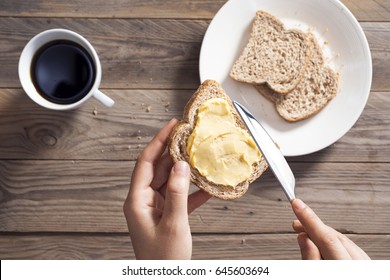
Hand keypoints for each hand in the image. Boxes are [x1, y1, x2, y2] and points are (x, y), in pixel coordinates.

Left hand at [123, 119, 210, 259]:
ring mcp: (156, 208)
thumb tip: (181, 165)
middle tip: (188, 136)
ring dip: (184, 170)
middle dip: (173, 152)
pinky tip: (206, 185)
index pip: (146, 162)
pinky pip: (179, 196)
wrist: (165, 279)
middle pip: (158, 168)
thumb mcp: (173, 224)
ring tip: (198, 155)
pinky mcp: (168, 215)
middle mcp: (144, 201)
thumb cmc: (163, 259)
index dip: (158, 141)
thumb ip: (177, 193)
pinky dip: (192, 191)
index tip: (171, 125)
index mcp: (137, 200)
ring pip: (170, 180)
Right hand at [291, 199, 369, 259]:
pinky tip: (320, 242)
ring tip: (303, 232)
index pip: (326, 237)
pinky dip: (332, 241)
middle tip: (295, 223)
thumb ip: (310, 258)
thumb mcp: (314, 276)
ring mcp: (365, 263)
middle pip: (334, 236)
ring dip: (321, 233)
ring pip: (342, 239)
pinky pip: (348, 246)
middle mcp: (361, 263)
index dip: (308, 218)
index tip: (296, 203)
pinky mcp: (364, 263)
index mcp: (347, 266)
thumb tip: (303, 236)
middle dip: (312, 226)